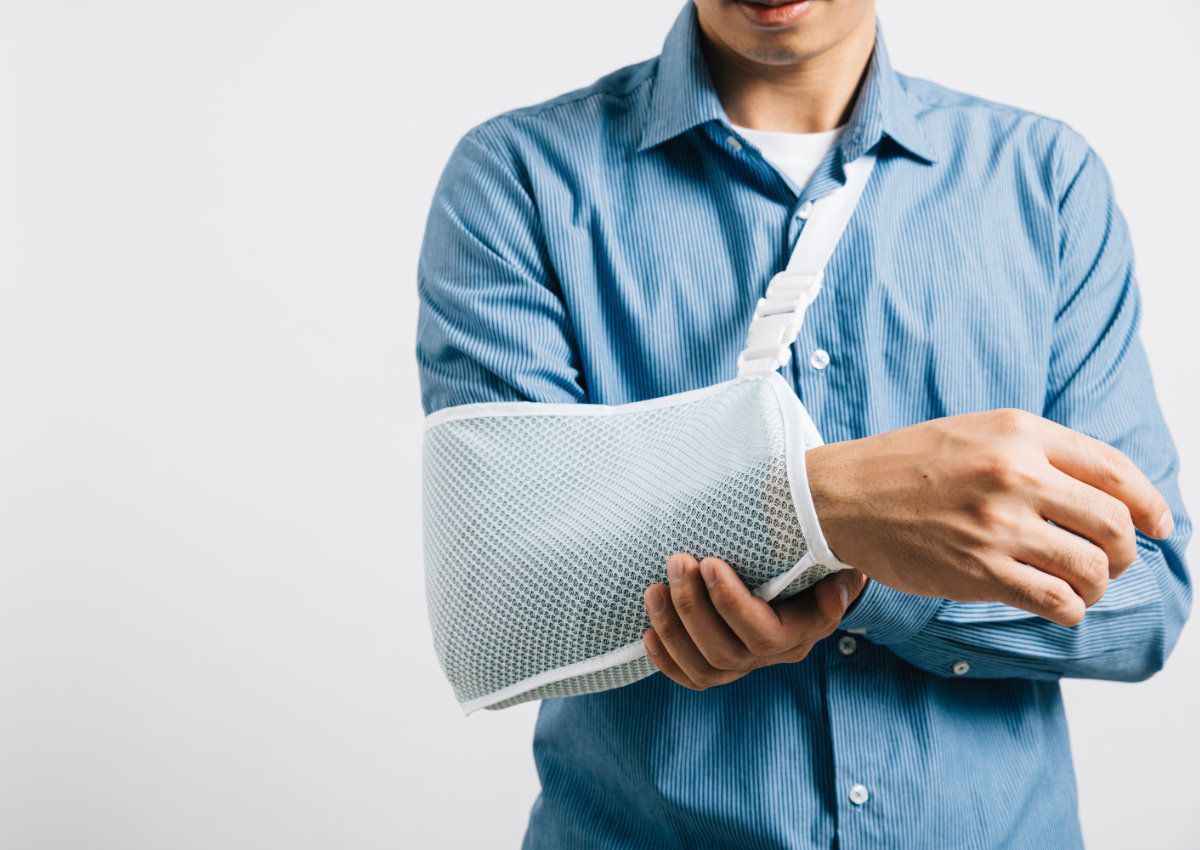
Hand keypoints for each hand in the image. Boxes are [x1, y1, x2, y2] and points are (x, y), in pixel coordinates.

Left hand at [642, 552, 866, 689]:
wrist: (813, 571)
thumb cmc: (817, 553)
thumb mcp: (832, 554)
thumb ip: (834, 565)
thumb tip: (837, 585)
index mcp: (805, 628)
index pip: (765, 633)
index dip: (731, 603)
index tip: (710, 562)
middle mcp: (777, 654)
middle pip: (727, 650)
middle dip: (692, 606)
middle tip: (677, 562)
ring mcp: (748, 663)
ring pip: (705, 667)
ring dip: (673, 628)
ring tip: (654, 589)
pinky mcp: (722, 665)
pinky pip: (693, 677)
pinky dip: (667, 659)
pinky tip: (648, 632)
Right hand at [805, 407, 1173, 626]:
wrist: (843, 496)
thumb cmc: (907, 465)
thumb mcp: (977, 432)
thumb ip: (1037, 452)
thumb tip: (1105, 492)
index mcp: (1019, 433)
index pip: (1114, 470)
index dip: (1150, 503)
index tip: (1160, 526)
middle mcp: (1015, 475)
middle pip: (1113, 525)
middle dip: (1125, 552)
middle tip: (1110, 561)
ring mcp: (998, 526)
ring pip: (1093, 569)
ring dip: (1099, 585)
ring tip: (1080, 585)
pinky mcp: (980, 571)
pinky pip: (1056, 602)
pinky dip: (1070, 610)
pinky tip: (1057, 605)